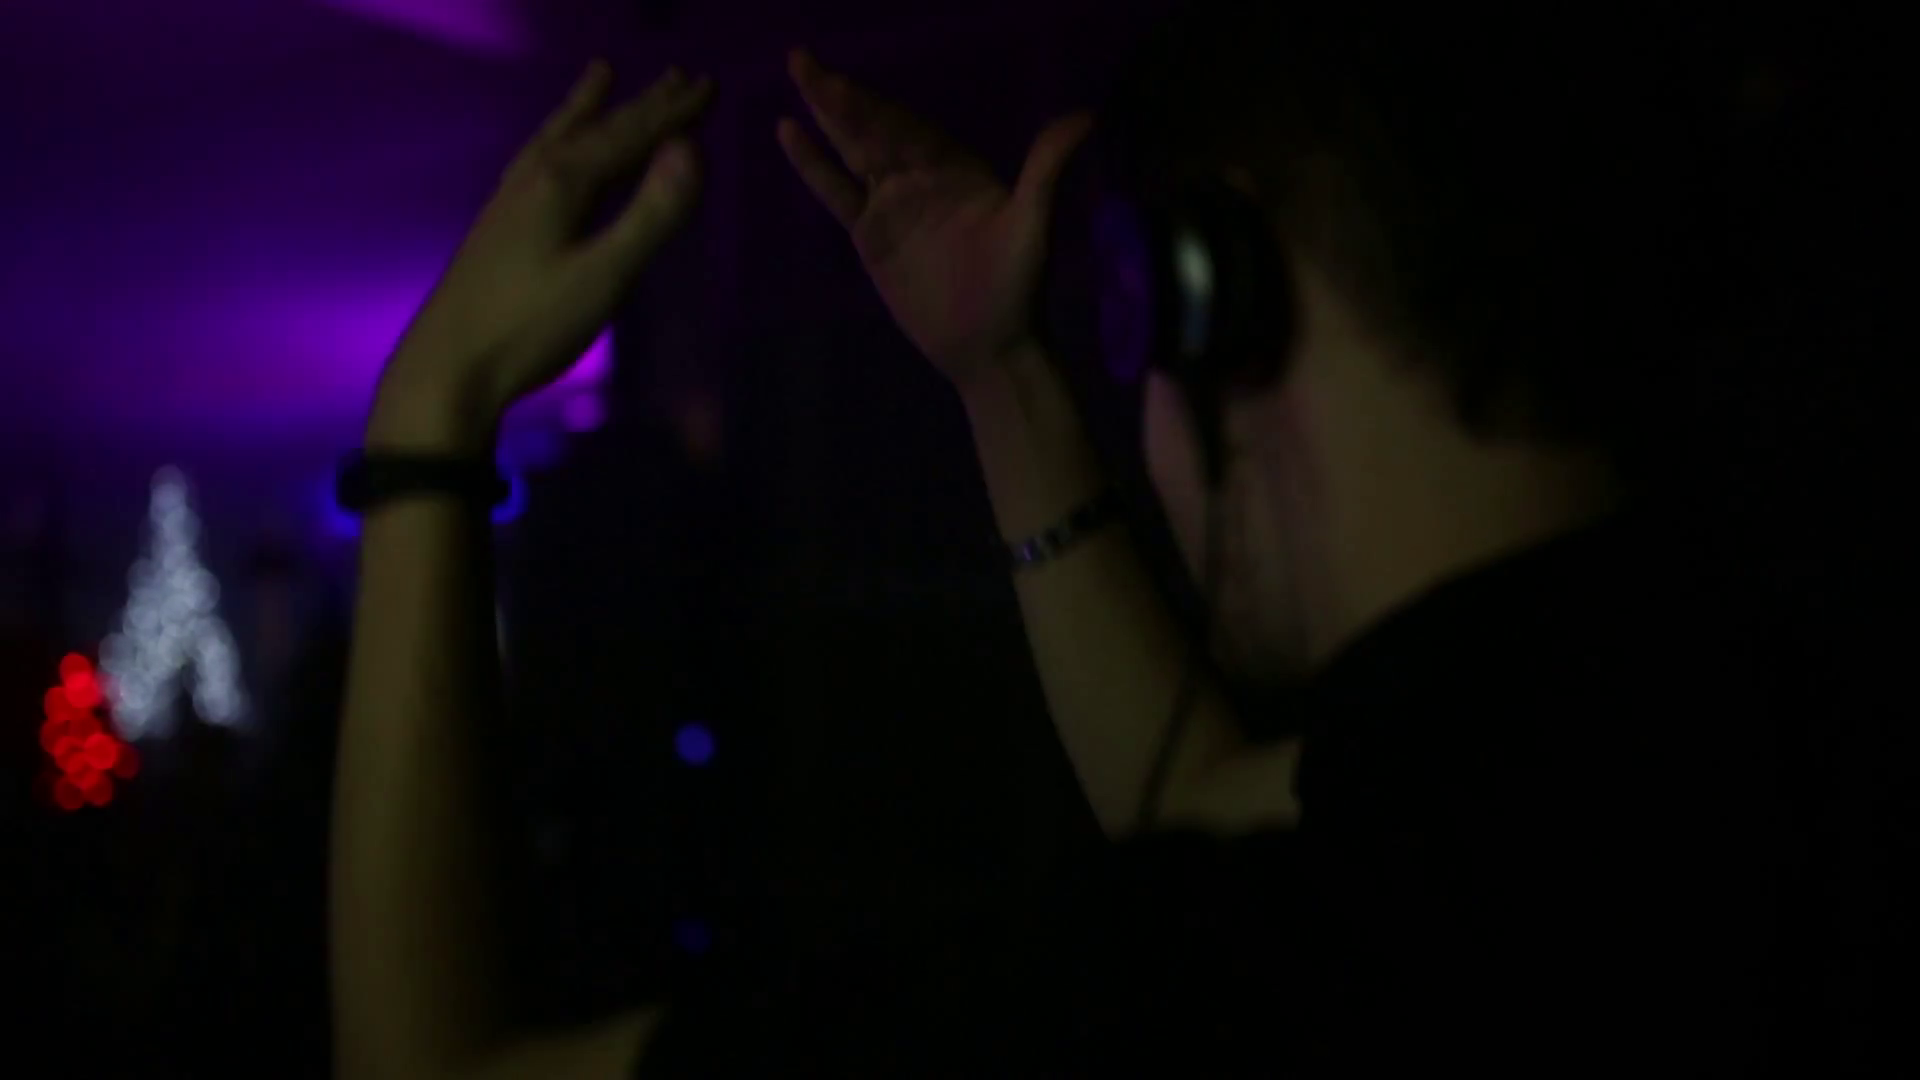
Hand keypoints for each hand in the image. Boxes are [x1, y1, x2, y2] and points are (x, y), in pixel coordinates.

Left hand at [371, 62, 713, 450]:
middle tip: (678, 75)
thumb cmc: (531, 326)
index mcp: (562, 183)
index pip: (629, 136)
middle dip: (641, 104)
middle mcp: (534, 177)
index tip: (708, 86)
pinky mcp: (498, 224)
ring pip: (559, 137)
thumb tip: (693, 149)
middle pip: (596, 129)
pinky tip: (549, 152)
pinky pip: (538, 158)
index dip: (672, 112)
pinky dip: (557, 138)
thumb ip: (651, 214)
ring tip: (600, 75)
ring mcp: (510, 199)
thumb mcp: (605, 275)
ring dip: (588, 107)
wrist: (449, 367)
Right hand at [777, 50, 1090, 392]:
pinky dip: (813, 164)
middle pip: (872, 128)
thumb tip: (1085, 117)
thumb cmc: (1015, 287)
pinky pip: (836, 192)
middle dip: (837, 94)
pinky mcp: (871, 233)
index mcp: (955, 167)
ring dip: (824, 114)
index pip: (906, 127)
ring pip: (852, 150)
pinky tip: (789, 131)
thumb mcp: (1032, 226)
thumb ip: (1046, 169)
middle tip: (799, 58)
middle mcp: (921, 176)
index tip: (839, 82)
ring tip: (795, 73)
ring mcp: (892, 203)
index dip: (872, 104)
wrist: (987, 346)